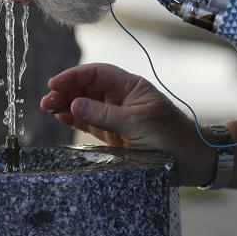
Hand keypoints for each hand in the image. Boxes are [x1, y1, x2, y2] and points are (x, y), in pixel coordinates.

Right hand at [40, 63, 215, 185]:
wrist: (190, 162)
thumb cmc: (169, 137)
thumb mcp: (136, 123)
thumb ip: (104, 114)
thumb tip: (73, 103)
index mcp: (131, 86)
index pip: (98, 73)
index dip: (75, 76)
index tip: (55, 83)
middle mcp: (122, 98)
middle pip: (88, 88)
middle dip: (67, 91)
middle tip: (47, 100)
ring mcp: (117, 116)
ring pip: (86, 105)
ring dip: (67, 105)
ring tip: (48, 108)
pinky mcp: (114, 134)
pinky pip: (90, 122)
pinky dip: (74, 119)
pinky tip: (61, 116)